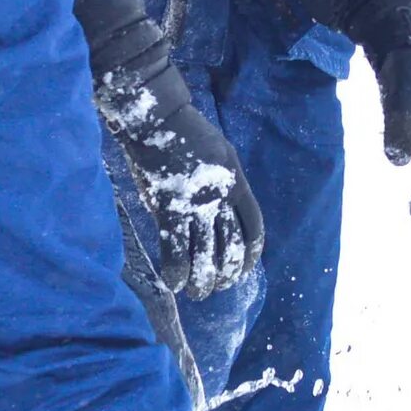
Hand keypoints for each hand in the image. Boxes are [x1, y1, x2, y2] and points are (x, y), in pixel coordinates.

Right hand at [95, 66, 266, 299]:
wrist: (157, 117)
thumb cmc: (184, 132)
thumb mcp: (218, 152)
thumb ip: (221, 181)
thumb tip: (217, 210)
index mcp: (236, 180)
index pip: (253, 224)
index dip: (251, 252)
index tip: (245, 269)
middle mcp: (220, 195)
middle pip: (231, 245)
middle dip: (227, 273)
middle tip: (219, 287)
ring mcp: (195, 203)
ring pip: (205, 253)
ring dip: (203, 279)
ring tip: (198, 293)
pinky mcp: (169, 208)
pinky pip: (175, 249)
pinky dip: (176, 271)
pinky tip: (174, 283)